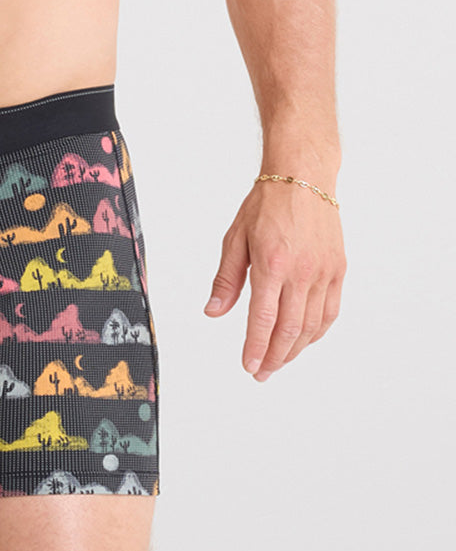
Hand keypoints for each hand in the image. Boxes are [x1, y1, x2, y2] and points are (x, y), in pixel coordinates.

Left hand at [203, 179, 345, 379]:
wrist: (302, 179)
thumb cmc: (266, 205)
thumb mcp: (235, 238)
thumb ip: (226, 279)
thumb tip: (213, 311)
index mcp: (272, 264)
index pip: (264, 318)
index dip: (256, 347)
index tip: (249, 366)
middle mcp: (302, 272)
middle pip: (290, 329)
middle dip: (275, 357)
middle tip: (262, 372)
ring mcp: (324, 273)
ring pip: (312, 325)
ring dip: (295, 349)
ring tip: (279, 361)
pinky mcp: (337, 270)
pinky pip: (330, 311)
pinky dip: (316, 332)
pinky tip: (303, 340)